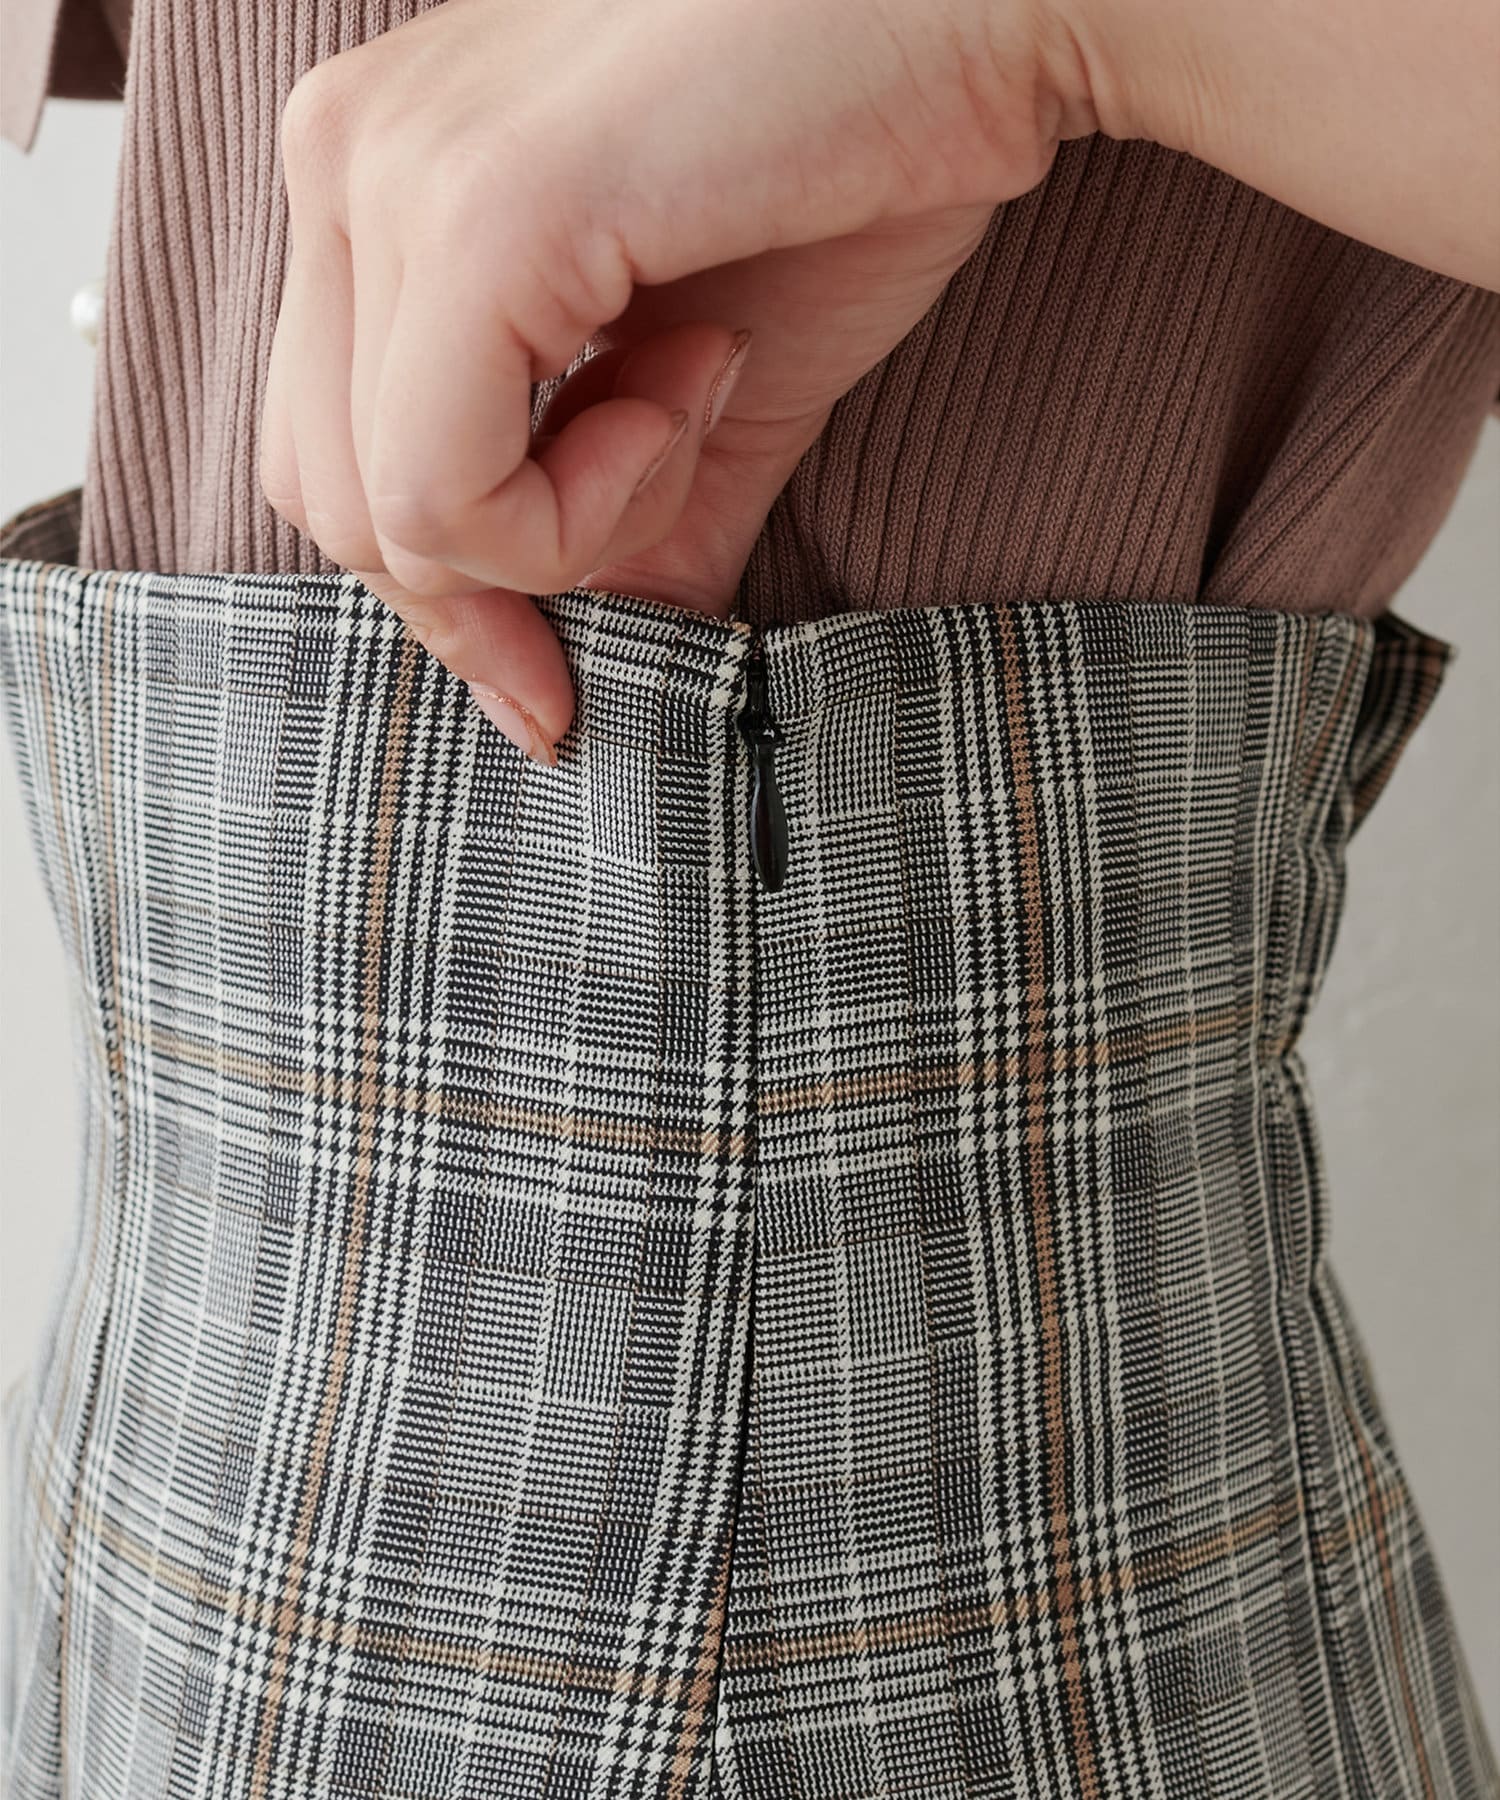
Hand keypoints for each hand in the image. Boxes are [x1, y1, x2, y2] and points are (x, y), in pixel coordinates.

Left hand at [259, 0, 1092, 759]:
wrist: (998, 6)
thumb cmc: (861, 158)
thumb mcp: (714, 389)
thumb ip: (633, 528)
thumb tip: (596, 668)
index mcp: (376, 177)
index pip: (332, 455)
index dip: (447, 600)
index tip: (561, 679)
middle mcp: (344, 154)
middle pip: (331, 498)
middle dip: (498, 588)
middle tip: (662, 507)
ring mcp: (394, 172)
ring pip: (383, 514)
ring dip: (565, 530)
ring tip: (694, 395)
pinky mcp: (482, 211)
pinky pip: (448, 492)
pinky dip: (578, 512)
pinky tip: (693, 378)